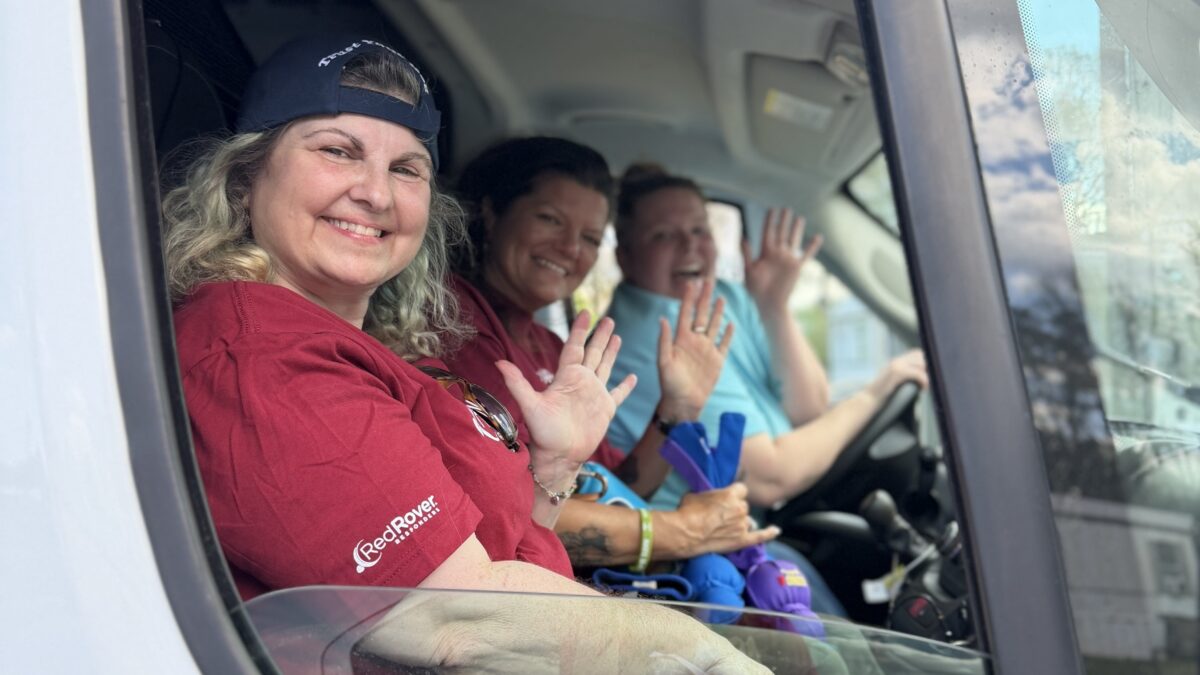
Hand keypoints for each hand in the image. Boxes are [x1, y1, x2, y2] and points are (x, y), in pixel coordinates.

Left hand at [497, 311, 636, 481]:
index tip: (586, 313)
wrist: (559, 457)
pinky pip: (618, 394)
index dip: (580, 330)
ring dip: (612, 352)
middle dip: (600, 335)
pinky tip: (633, 377)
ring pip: (605, 367)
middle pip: (593, 352)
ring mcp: (595, 396)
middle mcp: (582, 383)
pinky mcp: (606, 410)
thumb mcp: (530, 405)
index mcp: (567, 378)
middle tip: (608, 318)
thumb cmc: (543, 434)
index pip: (574, 347)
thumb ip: (517, 383)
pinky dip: (625, 386)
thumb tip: (499, 363)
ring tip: (617, 336)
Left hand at [657, 277, 734, 420]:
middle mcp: (694, 341)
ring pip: (713, 326)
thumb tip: (662, 319)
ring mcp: (707, 350)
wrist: (683, 403)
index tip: (691, 283)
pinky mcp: (717, 361)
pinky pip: (724, 344)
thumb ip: (664, 341)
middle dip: (704, 298)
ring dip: (717, 311)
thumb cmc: (669, 384)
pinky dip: (727, 334)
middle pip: (701, 315)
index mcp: (681, 339)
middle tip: (708, 281)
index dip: (688, 298)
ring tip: (720, 297)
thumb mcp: (664, 362)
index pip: (685, 314)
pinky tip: (730, 323)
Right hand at [669, 483, 779, 557]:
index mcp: (731, 494)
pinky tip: (776, 530)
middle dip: (734, 509)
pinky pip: (760, 536)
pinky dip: (769, 533)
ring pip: (748, 520)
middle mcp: (740, 508)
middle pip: (744, 506)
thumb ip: (710, 495)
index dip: (734, 493)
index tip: (727, 497)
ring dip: (740, 522)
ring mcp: (742, 525)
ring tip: (725, 527)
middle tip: (719, 515)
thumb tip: (710, 498)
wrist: (684, 533)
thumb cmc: (687, 511)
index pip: (741, 489)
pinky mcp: (742, 541)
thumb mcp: (697, 494)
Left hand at [741, 207, 821, 311]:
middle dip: (784, 221)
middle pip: (781, 233)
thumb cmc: (756, 289)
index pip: (768, 232)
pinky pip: (806, 254)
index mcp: (765, 252)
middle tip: (786, 208)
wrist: (769, 303)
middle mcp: (777, 253)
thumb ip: (747, 254)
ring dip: (796, 229)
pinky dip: (812, 246)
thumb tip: (743, 237)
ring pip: (793, 240)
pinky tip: (819, 237)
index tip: (772, 209)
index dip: (770, 221)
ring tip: (800, 218)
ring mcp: (788, 259)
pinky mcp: (796, 267)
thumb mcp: (749, 271)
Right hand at [865, 349, 928, 402]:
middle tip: (928, 380)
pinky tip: (923, 388)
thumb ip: (903, 377)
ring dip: (927, 374)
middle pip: (920, 355)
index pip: (917, 353)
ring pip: (921, 363)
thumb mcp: (892, 382)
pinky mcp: (897, 373)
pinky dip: (924, 380)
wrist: (869, 400)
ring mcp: (896, 365)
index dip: (925, 361)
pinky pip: (918, 373)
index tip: (929, 373)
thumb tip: (918, 380)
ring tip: (925, 385)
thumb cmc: (881, 395)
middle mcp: (896, 361)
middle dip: (928, 367)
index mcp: (896, 362)